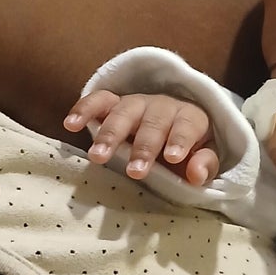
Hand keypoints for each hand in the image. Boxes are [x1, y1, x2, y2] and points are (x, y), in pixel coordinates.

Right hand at [63, 91, 219, 184]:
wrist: (170, 127)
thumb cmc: (188, 149)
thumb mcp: (204, 156)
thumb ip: (205, 164)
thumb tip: (196, 173)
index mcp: (189, 117)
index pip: (187, 125)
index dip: (180, 139)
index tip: (173, 157)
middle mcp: (162, 106)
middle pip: (153, 122)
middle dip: (143, 147)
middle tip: (135, 171)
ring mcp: (135, 104)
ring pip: (123, 112)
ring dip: (110, 134)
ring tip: (98, 156)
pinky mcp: (113, 103)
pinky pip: (98, 101)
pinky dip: (84, 110)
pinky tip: (71, 125)